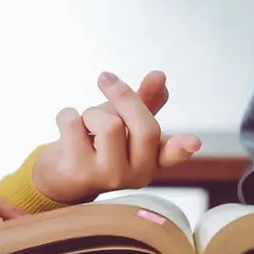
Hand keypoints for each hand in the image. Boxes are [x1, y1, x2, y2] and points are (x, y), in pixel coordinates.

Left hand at [32, 70, 201, 203]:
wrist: (59, 176)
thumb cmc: (97, 145)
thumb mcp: (123, 122)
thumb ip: (144, 102)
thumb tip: (160, 76)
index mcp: (152, 160)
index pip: (171, 154)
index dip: (182, 147)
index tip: (194, 142)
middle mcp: (136, 174)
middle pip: (144, 127)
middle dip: (123, 95)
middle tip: (105, 78)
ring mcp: (108, 177)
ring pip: (109, 124)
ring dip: (91, 112)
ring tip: (85, 124)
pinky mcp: (78, 173)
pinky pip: (74, 123)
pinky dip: (66, 116)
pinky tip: (67, 131)